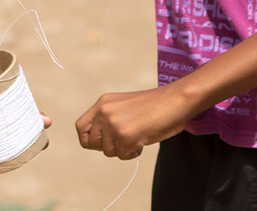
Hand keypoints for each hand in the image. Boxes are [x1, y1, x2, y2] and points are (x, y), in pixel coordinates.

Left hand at [76, 85, 190, 160]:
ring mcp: (114, 123)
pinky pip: (123, 155)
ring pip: (108, 151)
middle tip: (124, 140)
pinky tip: (143, 140)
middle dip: (108, 147)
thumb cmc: (155, 105)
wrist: (176, 100)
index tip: (103, 142)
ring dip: (123, 149)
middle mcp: (104, 111)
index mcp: (103, 102)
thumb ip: (109, 119)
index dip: (90, 139)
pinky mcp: (125, 136)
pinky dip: (133, 152)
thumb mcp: (124, 106)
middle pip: (92, 143)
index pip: (81, 127)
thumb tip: (99, 142)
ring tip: (138, 136)